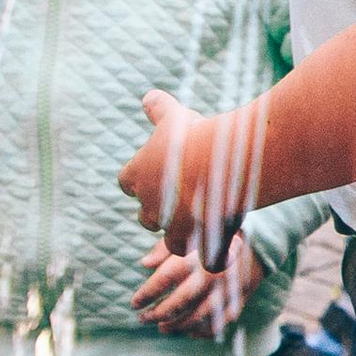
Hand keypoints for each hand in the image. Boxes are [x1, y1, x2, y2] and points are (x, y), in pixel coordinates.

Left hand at [117, 88, 265, 266]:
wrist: (218, 161)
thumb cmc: (193, 135)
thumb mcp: (174, 115)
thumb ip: (159, 108)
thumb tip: (148, 96)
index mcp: (138, 176)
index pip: (127, 182)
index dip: (142, 180)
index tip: (158, 172)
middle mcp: (151, 207)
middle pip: (146, 218)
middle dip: (162, 212)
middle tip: (184, 198)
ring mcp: (175, 228)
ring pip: (172, 243)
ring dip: (185, 236)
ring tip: (204, 225)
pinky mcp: (202, 242)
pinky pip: (210, 259)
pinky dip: (218, 258)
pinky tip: (228, 250)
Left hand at [131, 230, 256, 336]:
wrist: (262, 240)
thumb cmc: (218, 235)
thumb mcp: (191, 234)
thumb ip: (166, 248)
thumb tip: (144, 264)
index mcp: (197, 255)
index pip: (164, 279)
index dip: (146, 294)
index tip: (134, 303)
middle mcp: (212, 274)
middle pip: (179, 302)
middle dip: (158, 314)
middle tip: (143, 319)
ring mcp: (228, 289)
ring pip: (198, 317)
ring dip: (177, 326)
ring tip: (163, 328)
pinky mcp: (240, 299)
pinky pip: (220, 322)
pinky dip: (204, 331)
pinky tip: (190, 332)